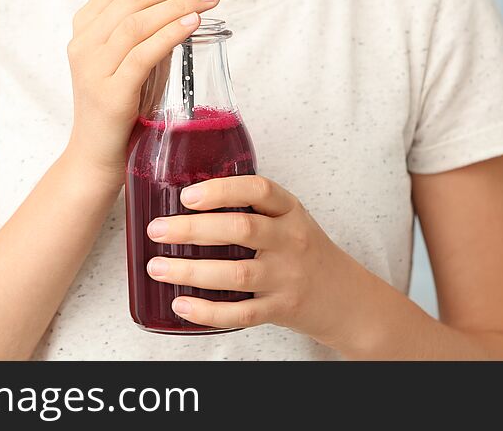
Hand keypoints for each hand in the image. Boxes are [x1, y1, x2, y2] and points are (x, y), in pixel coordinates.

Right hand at [64, 0, 231, 183]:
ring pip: (138, 18)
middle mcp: (84, 40)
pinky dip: (170, 33)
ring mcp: (92, 66)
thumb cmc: (124, 106)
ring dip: (182, 1)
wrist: (98, 157)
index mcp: (87, 23)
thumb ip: (154, 26)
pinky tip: (195, 23)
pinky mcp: (108, 93)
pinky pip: (142, 54)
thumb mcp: (137, 57)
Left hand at [145, 175, 357, 344]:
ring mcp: (287, 277)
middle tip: (157, 230)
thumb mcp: (290, 219)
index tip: (187, 195)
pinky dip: (207, 311)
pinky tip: (181, 305)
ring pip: (235, 273)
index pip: (259, 190)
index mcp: (290, 211)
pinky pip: (241, 313)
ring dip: (190, 271)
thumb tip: (188, 200)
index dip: (221, 190)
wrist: (346, 297)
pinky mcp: (282, 309)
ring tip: (158, 268)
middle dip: (192, 229)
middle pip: (240, 229)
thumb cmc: (306, 252)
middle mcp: (291, 241)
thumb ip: (252, 208)